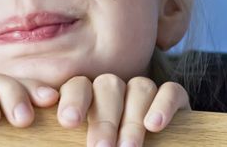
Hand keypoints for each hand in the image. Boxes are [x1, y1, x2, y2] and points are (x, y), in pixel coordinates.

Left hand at [56, 74, 189, 146]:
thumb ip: (68, 142)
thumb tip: (52, 133)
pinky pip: (171, 91)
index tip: (69, 121)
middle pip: (107, 85)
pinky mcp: (174, 100)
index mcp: (89, 101)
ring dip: (132, 119)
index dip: (73, 99)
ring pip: (139, 86)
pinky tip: (154, 125)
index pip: (78, 86)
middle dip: (104, 118)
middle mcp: (114, 92)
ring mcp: (144, 94)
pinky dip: (163, 105)